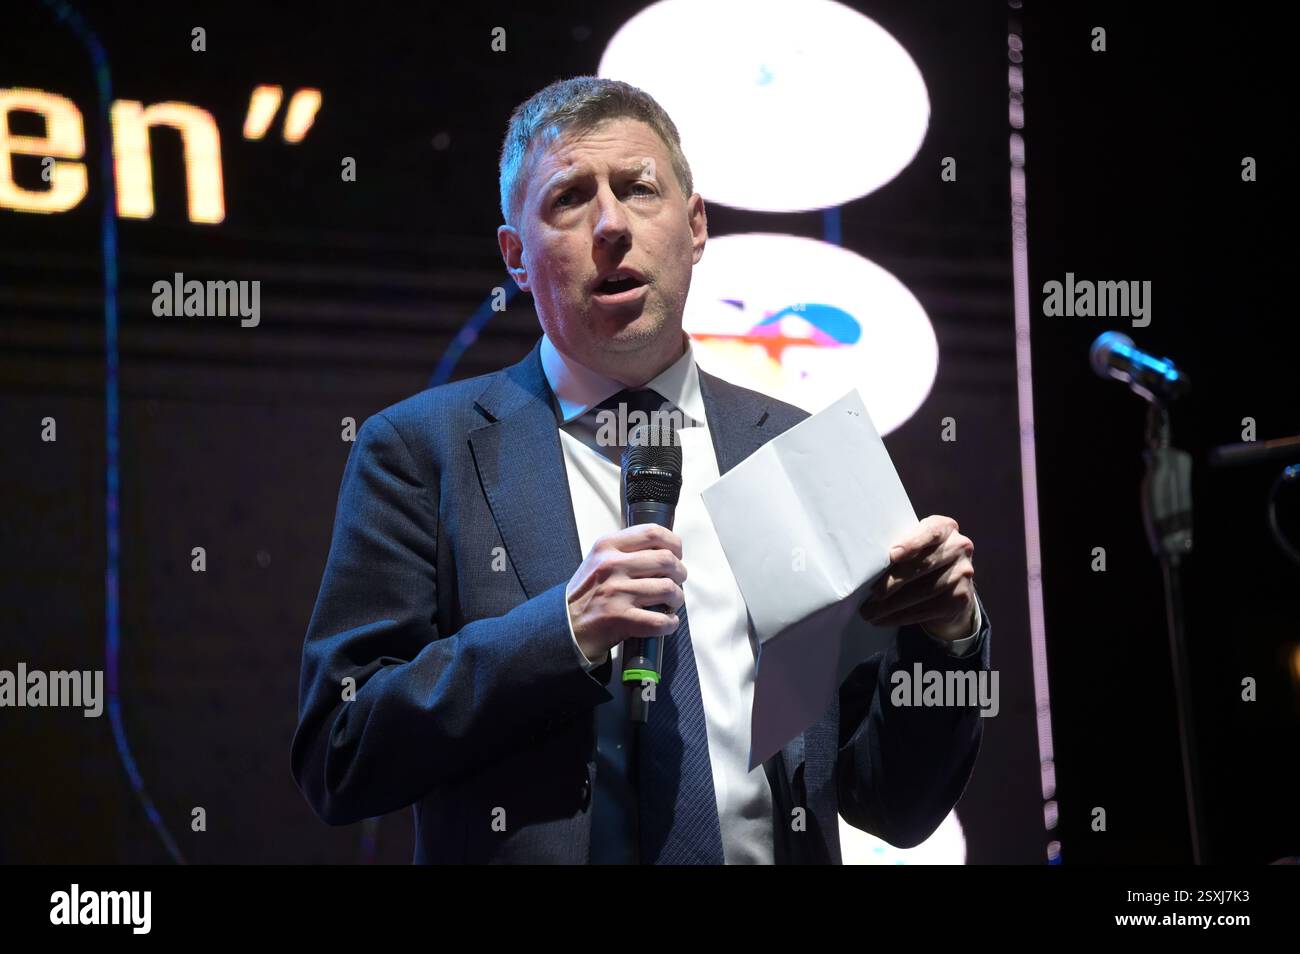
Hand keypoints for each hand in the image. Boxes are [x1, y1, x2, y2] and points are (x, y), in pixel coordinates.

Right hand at [566, 524, 686, 661]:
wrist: (564, 626)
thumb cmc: (586, 594)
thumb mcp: (598, 559)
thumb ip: (627, 550)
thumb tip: (665, 549)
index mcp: (607, 546)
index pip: (652, 532)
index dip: (674, 543)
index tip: (676, 553)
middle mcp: (611, 565)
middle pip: (667, 560)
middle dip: (679, 573)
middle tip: (676, 581)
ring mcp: (616, 592)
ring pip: (668, 589)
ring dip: (676, 599)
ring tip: (669, 603)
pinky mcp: (621, 618)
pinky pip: (661, 620)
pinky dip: (670, 623)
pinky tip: (665, 621)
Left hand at [858, 515, 976, 641]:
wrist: (951, 585)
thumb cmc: (921, 559)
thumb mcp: (914, 545)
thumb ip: (899, 547)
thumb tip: (866, 563)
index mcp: (944, 527)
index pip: (930, 532)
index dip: (911, 544)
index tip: (892, 555)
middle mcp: (959, 547)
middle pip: (924, 565)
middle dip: (894, 581)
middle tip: (872, 593)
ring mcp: (963, 573)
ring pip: (924, 591)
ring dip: (893, 604)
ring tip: (869, 612)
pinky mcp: (961, 597)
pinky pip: (928, 609)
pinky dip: (902, 616)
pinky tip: (884, 619)